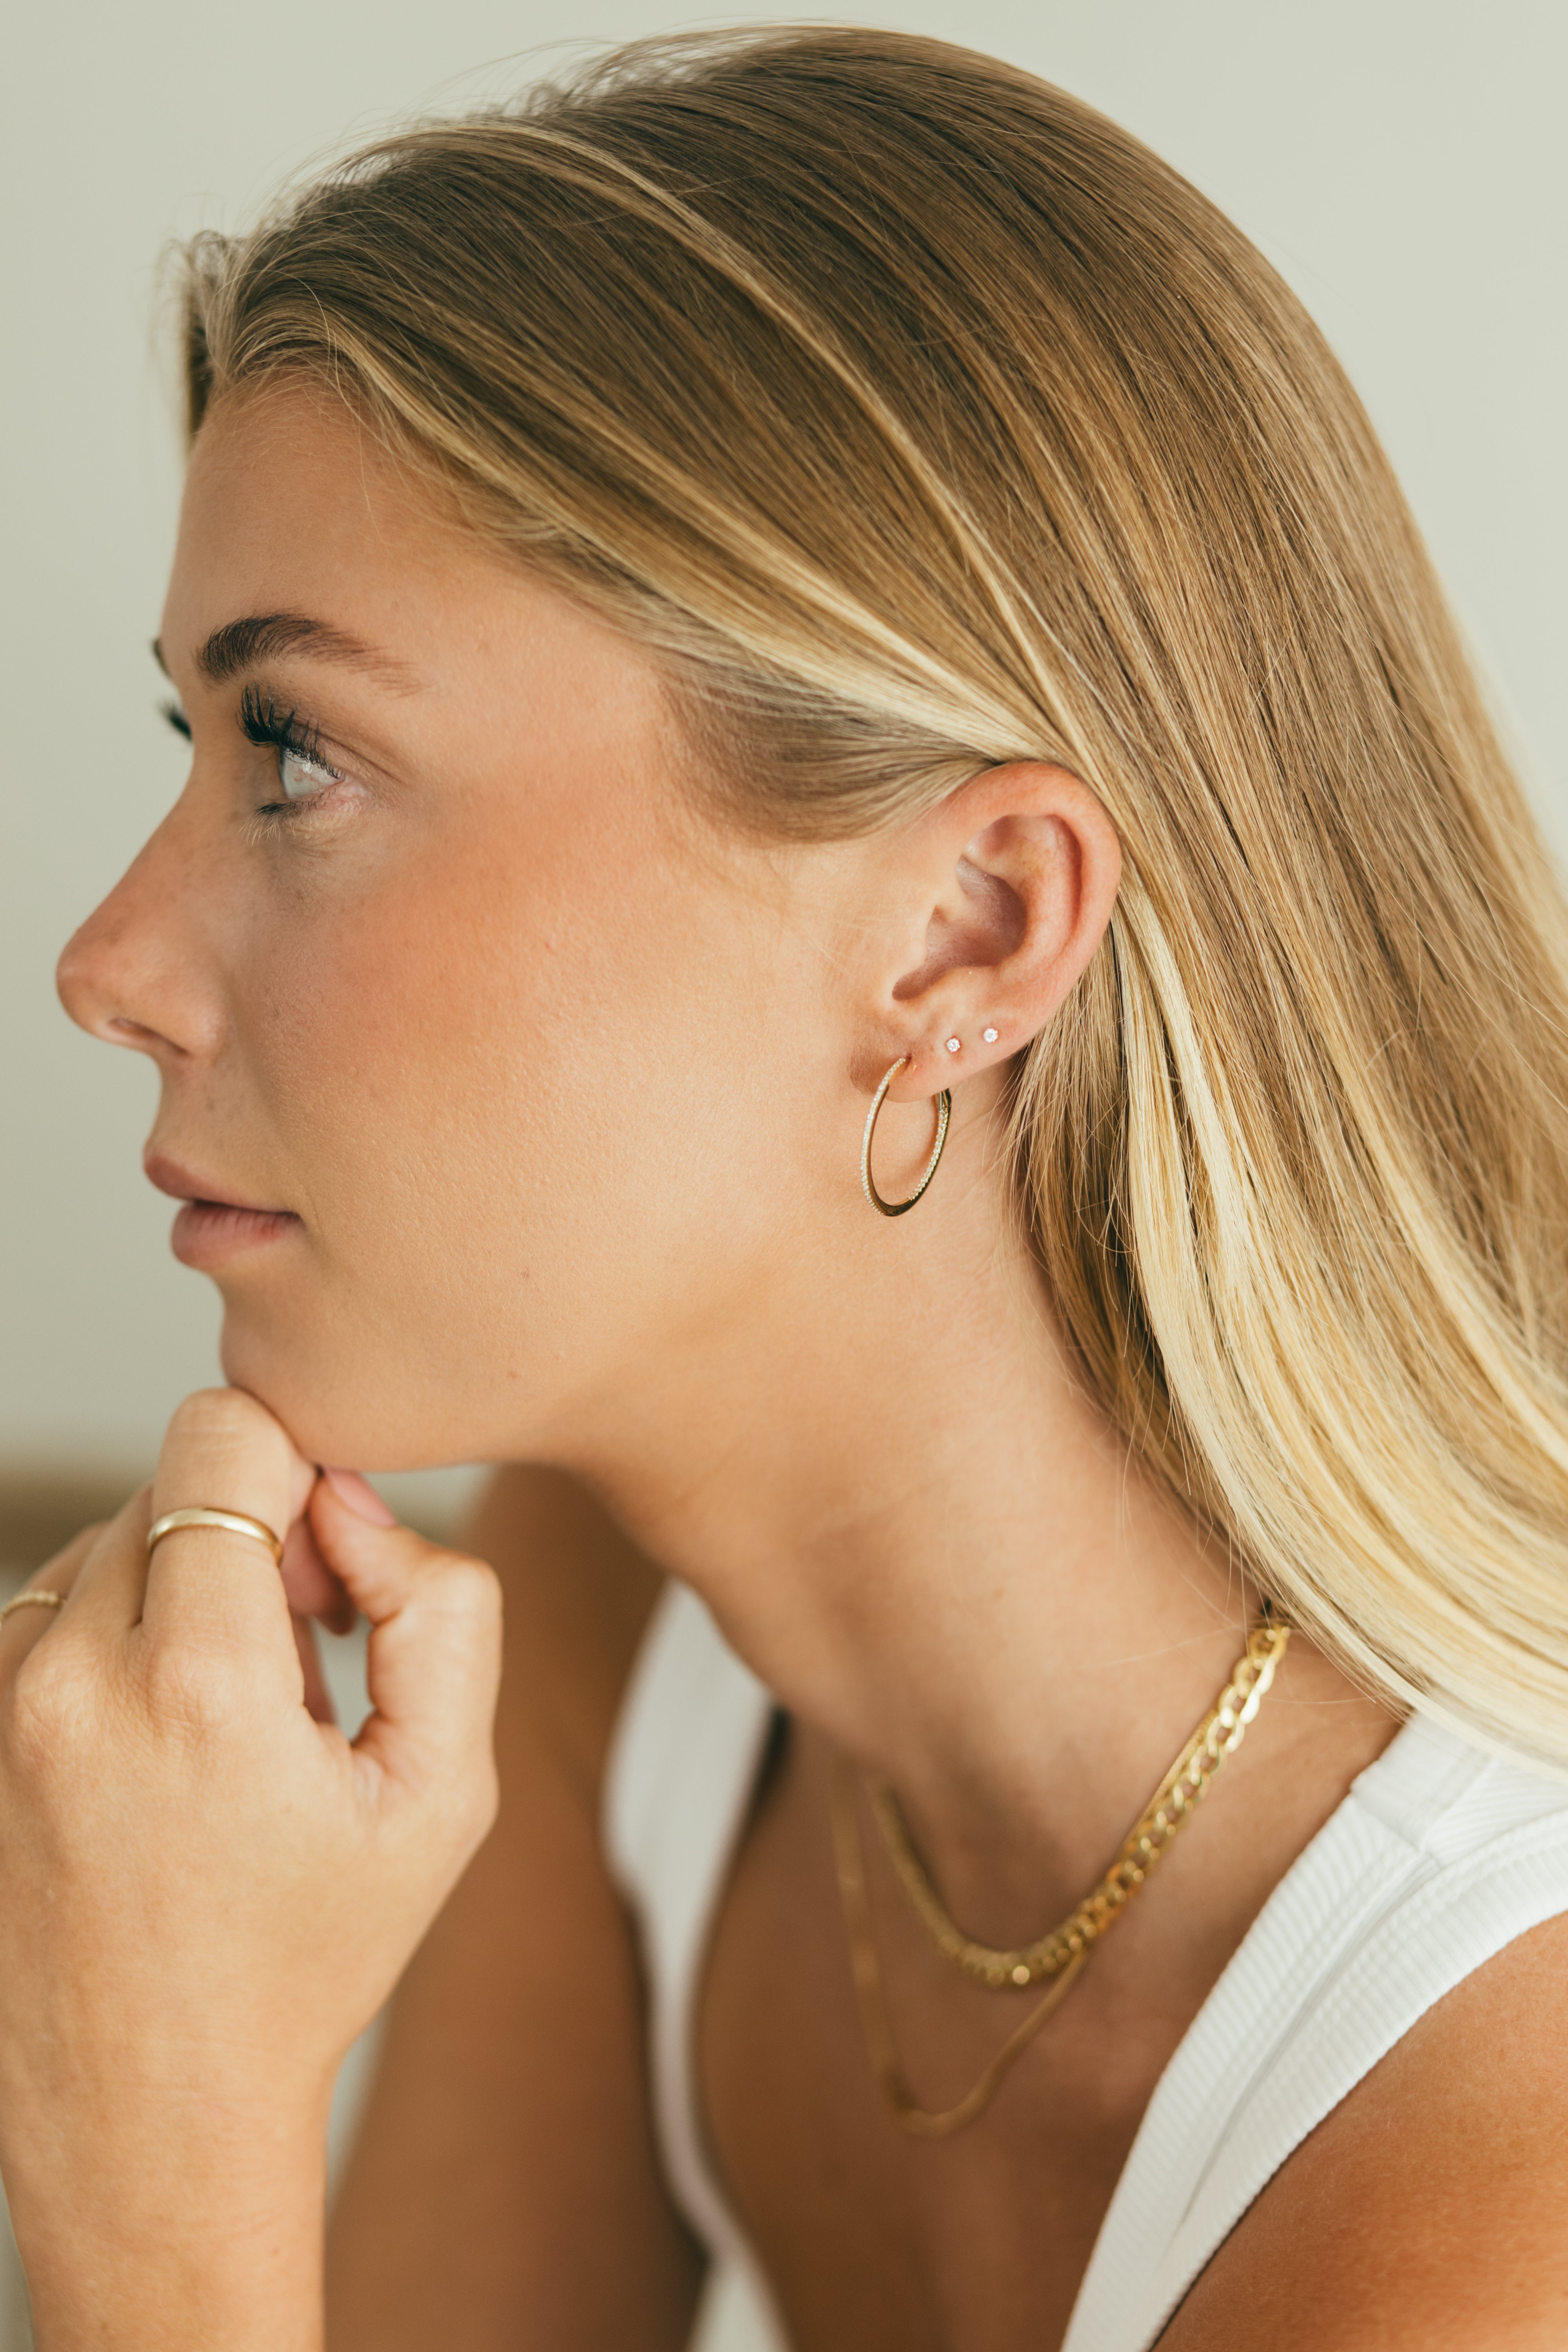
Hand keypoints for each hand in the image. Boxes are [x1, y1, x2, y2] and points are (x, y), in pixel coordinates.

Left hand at [0, 1388, 501, 2347]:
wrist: (154, 2114)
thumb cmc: (309, 1959)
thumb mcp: (444, 1793)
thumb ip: (440, 1609)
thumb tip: (351, 1506)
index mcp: (201, 1684)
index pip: (221, 1435)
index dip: (295, 1470)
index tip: (326, 1574)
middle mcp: (70, 1683)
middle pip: (166, 1486)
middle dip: (243, 1539)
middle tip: (296, 1661)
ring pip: (100, 1546)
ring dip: (170, 1593)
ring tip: (221, 1722)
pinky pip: (41, 1615)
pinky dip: (104, 1645)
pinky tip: (154, 1747)